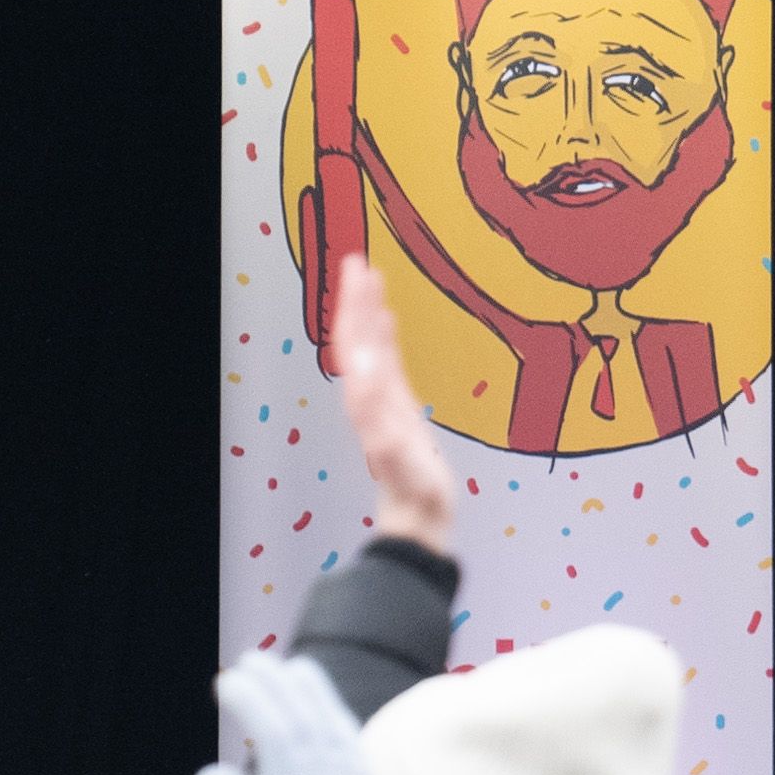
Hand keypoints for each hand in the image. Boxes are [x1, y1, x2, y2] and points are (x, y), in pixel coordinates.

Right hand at [192, 649, 399, 774]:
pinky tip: (332, 710)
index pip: (270, 729)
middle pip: (300, 717)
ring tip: (295, 665)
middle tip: (253, 657)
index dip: (250, 700)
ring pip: (331, 724)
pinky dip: (341, 720)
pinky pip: (354, 745)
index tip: (228, 680)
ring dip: (313, 692)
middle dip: (276, 683)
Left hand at [327, 257, 457, 553]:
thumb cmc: (413, 490)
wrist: (418, 515)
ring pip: (368, 343)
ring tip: (371, 276)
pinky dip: (385, 333)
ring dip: (367, 309)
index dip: (355, 305)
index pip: (355, 340)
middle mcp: (367, 392)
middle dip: (355, 297)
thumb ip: (383, 426)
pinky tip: (389, 318)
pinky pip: (386, 359)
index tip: (359, 269)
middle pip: (356, 336)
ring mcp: (380, 397)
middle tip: (359, 259)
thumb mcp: (399, 459)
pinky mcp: (396, 405)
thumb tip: (368, 386)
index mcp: (366, 397)